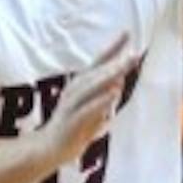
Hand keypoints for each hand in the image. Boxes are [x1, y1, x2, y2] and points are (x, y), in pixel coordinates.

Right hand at [38, 33, 137, 164]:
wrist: (48, 150)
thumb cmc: (71, 129)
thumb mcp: (91, 111)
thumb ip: (104, 97)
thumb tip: (118, 84)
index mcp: (79, 87)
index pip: (98, 63)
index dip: (112, 48)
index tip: (127, 33)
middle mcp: (74, 92)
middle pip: (97, 73)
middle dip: (116, 63)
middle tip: (134, 55)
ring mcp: (72, 106)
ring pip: (92, 87)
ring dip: (109, 76)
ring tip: (125, 68)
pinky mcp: (71, 121)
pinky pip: (88, 109)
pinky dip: (101, 100)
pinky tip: (114, 93)